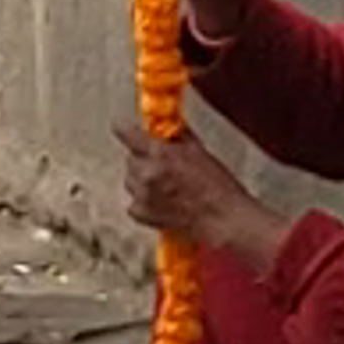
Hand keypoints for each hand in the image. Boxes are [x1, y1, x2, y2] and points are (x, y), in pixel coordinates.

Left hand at [118, 120, 278, 271]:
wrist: (222, 217)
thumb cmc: (216, 185)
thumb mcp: (197, 150)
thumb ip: (176, 136)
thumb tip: (164, 125)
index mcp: (160, 152)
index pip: (126, 133)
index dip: (123, 129)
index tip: (121, 128)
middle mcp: (147, 172)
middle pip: (129, 159)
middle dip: (142, 158)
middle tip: (160, 164)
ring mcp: (143, 195)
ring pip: (130, 180)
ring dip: (141, 179)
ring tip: (164, 185)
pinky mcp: (143, 214)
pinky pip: (133, 203)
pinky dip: (143, 202)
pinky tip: (161, 201)